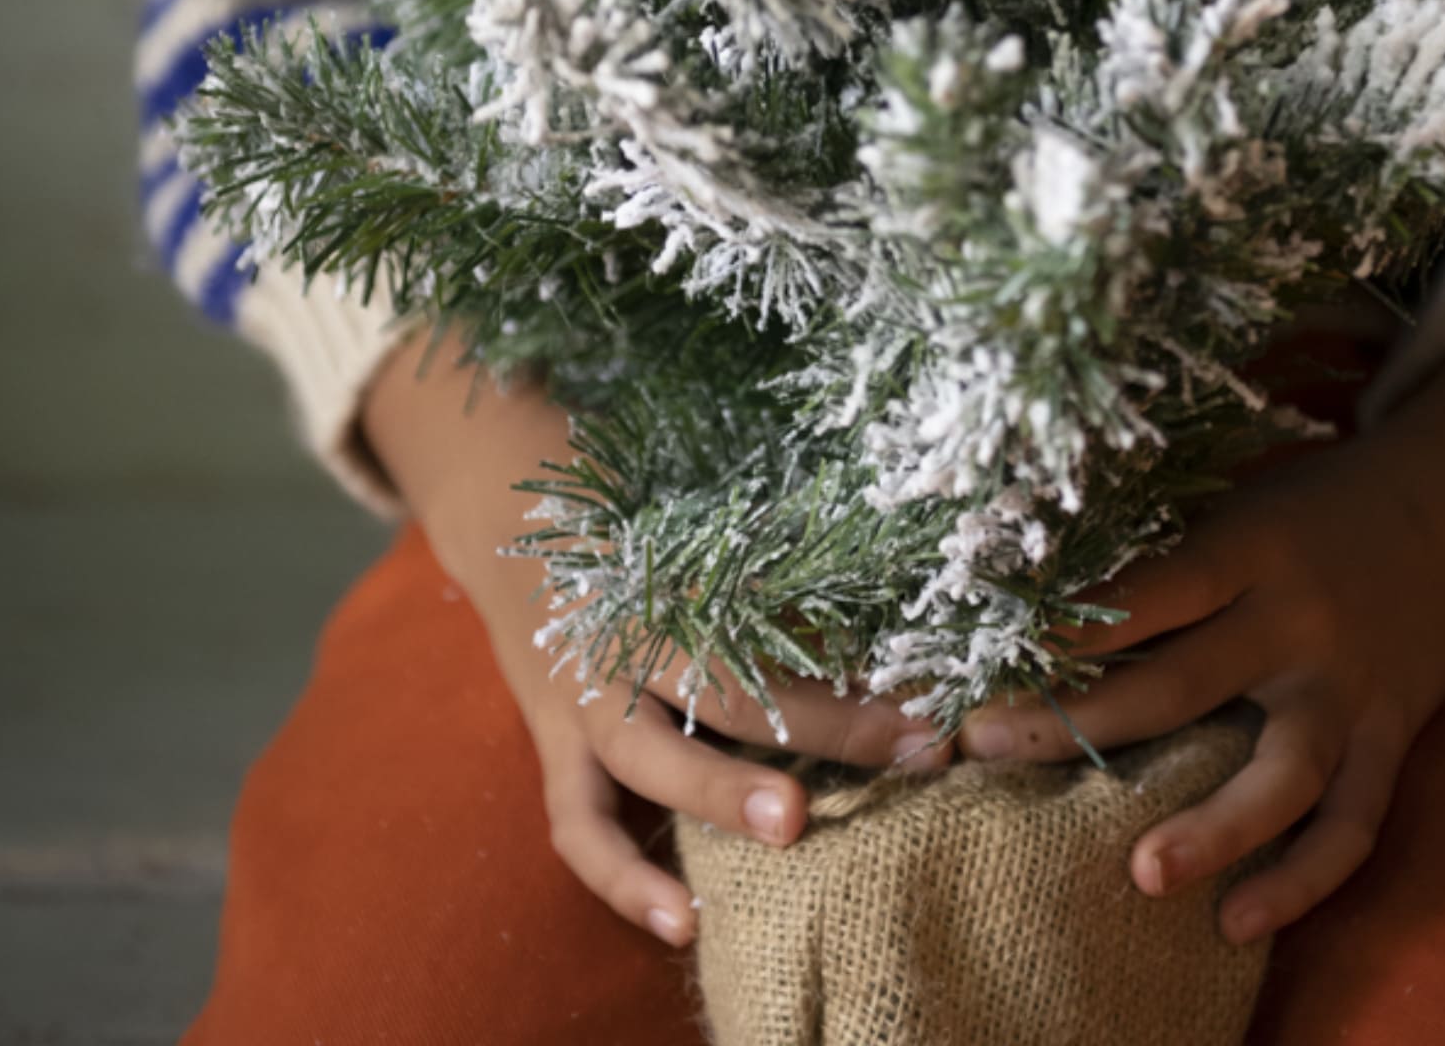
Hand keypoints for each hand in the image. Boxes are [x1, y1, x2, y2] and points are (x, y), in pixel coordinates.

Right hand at [360, 327, 947, 948]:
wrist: (512, 519)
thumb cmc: (637, 525)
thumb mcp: (697, 525)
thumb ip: (775, 561)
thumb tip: (900, 600)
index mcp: (675, 573)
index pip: (773, 616)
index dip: (853, 654)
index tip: (932, 686)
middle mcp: (629, 636)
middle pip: (725, 682)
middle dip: (823, 722)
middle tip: (904, 746)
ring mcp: (584, 698)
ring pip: (647, 755)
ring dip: (719, 793)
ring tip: (791, 826)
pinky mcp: (557, 748)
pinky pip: (580, 824)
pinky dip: (624, 878)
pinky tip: (683, 925)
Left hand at [955, 348, 1444, 942]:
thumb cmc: (1315, 504)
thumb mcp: (1240, 506)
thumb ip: (1167, 556)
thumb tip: (1041, 597)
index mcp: (1247, 549)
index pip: (1145, 594)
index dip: (1065, 630)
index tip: (983, 657)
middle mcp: (1296, 621)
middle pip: (1182, 684)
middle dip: (1078, 726)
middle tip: (986, 754)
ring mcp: (1348, 687)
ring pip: (1283, 772)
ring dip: (1213, 828)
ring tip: (1141, 874)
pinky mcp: (1389, 735)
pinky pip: (1353, 822)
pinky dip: (1303, 879)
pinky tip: (1239, 920)